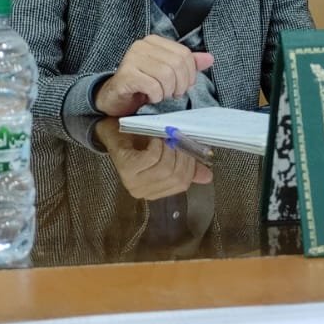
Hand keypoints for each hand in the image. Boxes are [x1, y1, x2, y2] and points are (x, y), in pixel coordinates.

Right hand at [94, 35, 213, 116]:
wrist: (114, 98)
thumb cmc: (142, 85)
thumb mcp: (167, 74)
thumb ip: (187, 65)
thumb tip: (209, 58)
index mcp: (154, 42)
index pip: (185, 54)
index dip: (190, 74)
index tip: (183, 86)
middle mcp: (142, 46)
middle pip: (177, 64)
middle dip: (179, 85)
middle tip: (172, 94)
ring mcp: (132, 58)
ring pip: (166, 75)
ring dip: (166, 91)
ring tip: (160, 95)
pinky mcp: (126, 74)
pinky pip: (152, 86)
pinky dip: (156, 96)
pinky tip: (149, 97)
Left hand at [95, 118, 212, 199]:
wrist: (116, 130)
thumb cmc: (142, 142)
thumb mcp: (167, 154)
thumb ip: (187, 166)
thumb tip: (208, 176)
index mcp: (156, 192)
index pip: (183, 183)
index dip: (190, 164)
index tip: (190, 146)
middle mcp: (144, 193)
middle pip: (176, 176)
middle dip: (181, 154)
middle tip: (178, 137)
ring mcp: (133, 183)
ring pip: (165, 168)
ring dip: (169, 148)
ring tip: (166, 136)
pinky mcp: (126, 170)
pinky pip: (151, 159)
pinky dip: (157, 146)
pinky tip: (155, 138)